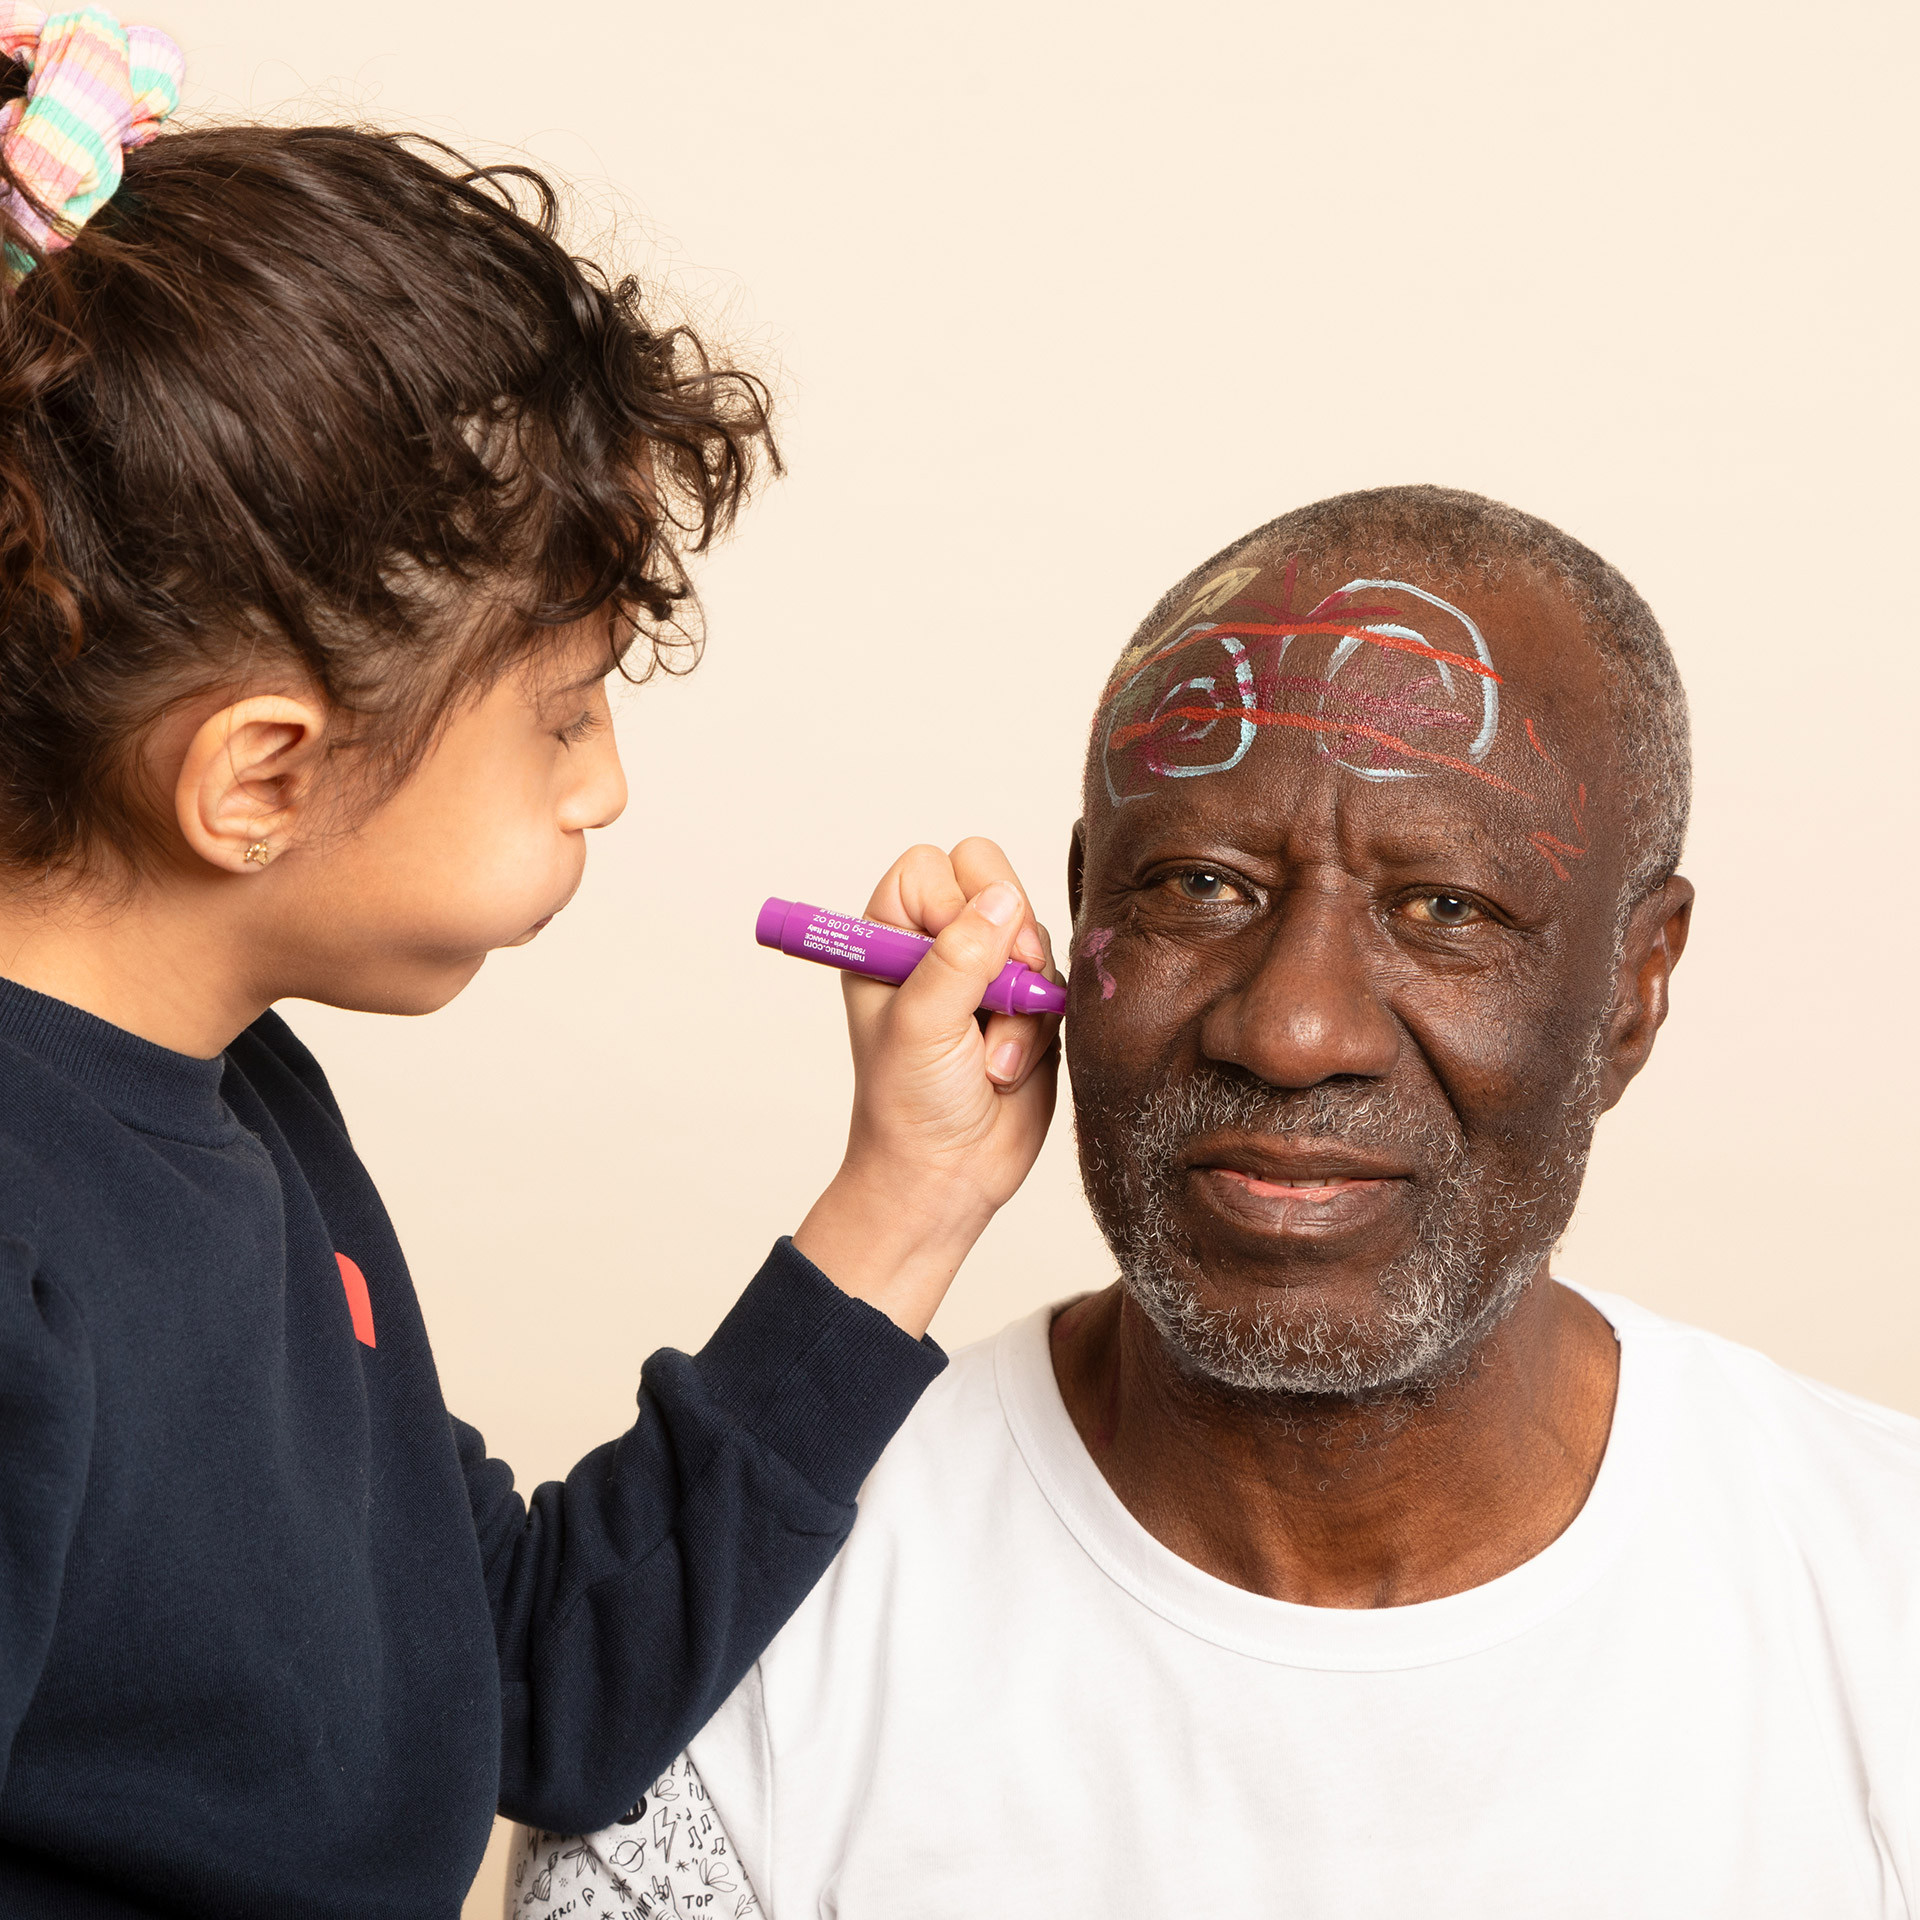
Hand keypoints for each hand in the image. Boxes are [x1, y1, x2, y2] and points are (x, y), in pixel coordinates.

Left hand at [793, 838, 1060, 1336]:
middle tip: (1002, 988)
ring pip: (1034, 936)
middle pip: (993, 881)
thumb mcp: (921, 1025)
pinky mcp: (1028, 1008)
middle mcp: (938, 946)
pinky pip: (1059, 983)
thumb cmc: (907, 1106)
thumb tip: (1002, 900)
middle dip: (1009, 939)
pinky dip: (1042, 1026)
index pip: (933, 867)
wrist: (944, 1178)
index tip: (958, 955)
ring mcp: (986, 975)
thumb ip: (959, 957)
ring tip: (991, 1055)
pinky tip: (1010, 1068)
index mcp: (890, 938)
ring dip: (1022, 1000)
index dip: (955, 901)